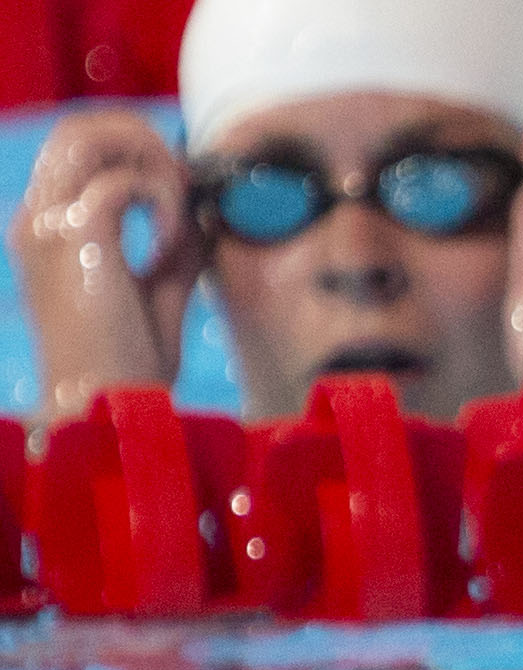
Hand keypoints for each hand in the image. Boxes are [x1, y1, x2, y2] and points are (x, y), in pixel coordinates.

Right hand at [10, 109, 201, 421]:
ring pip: (87, 136)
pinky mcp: (74, 239)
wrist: (106, 408)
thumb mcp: (160, 292)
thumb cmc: (128, 364)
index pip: (77, 147)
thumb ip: (176, 247)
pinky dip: (160, 200)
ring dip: (148, 157)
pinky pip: (120, 183)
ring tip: (178, 206)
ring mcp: (48, 224)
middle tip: (185, 185)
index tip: (183, 184)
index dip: (135, 146)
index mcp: (48, 227)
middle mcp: (37, 217)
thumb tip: (203, 209)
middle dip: (142, 138)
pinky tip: (171, 246)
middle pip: (77, 127)